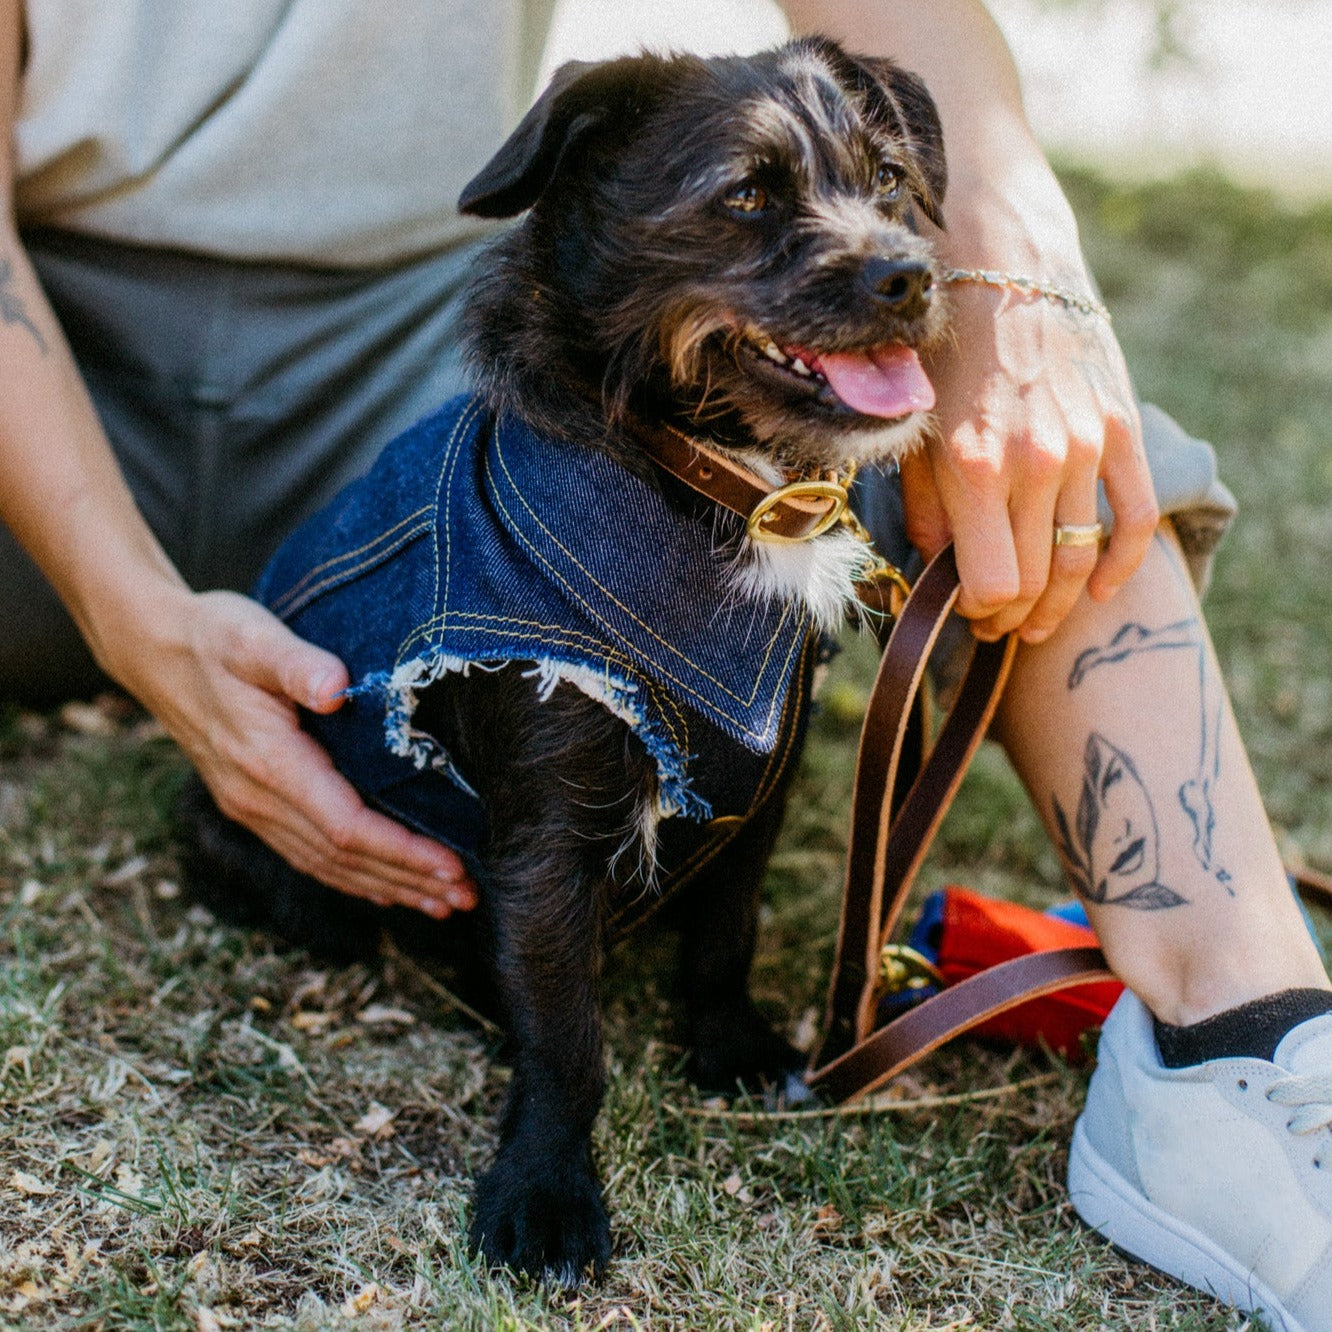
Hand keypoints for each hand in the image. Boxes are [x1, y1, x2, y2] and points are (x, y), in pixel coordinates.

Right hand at [127, 589, 477, 917]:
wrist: (154, 648)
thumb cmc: (214, 635)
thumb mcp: (254, 638)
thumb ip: (296, 662)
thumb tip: (337, 687)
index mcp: (267, 762)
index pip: (345, 827)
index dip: (401, 851)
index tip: (451, 866)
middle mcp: (257, 798)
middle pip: (343, 859)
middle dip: (408, 881)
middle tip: (466, 898)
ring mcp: (251, 807)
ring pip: (327, 866)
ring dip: (387, 887)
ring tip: (441, 903)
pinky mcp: (253, 804)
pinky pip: (308, 855)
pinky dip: (353, 877)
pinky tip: (386, 887)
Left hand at [900, 279, 1158, 642]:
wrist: (1005, 263)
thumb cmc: (943, 350)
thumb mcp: (911, 431)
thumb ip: (925, 508)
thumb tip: (939, 568)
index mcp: (972, 466)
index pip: (990, 584)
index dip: (977, 611)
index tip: (967, 612)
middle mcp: (1033, 463)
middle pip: (1036, 581)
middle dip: (1012, 617)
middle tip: (997, 625)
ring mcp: (1084, 447)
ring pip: (1082, 559)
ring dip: (1059, 605)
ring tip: (1036, 621)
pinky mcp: (1119, 429)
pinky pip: (1136, 517)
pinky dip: (1121, 565)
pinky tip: (1102, 591)